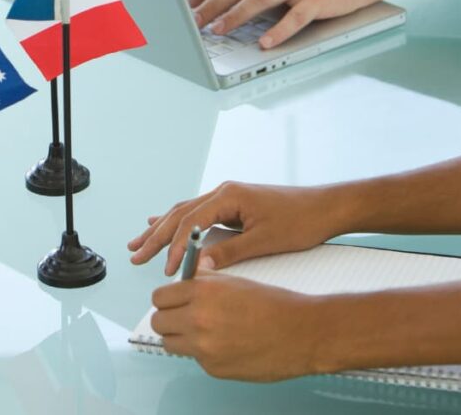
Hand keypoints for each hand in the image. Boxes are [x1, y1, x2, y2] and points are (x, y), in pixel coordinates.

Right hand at [128, 181, 344, 275]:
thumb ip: (228, 252)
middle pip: (180, 214)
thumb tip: (198, 266)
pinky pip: (198, 213)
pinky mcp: (233, 205)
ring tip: (139, 243)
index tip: (165, 268)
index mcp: (229, 196)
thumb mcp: (264, 241)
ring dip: (162, 229)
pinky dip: (179, 223)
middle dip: (156, 236)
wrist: (326, 207)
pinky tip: (163, 224)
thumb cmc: (300, 221)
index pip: (190, 222)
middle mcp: (224, 192)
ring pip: (185, 212)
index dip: (174, 247)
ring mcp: (228, 197)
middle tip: (134, 254)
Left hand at [151, 274, 324, 380]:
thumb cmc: (274, 305)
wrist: (301, 332)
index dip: (167, 298)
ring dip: (180, 337)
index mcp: (202, 291)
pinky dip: (203, 353)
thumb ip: (204, 280)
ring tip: (202, 331)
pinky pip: (194, 358)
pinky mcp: (213, 368)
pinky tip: (225, 344)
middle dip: (169, 318)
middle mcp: (198, 318)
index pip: (160, 297)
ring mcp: (204, 347)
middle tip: (183, 316)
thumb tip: (185, 278)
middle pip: (159, 321)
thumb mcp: (234, 281)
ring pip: (170, 343)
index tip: (173, 301)